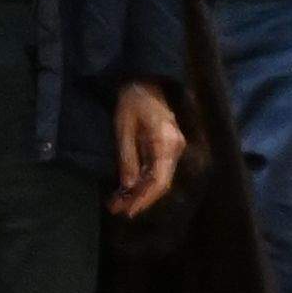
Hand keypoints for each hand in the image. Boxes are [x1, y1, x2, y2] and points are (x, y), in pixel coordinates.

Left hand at [111, 81, 184, 219]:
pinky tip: (126, 190)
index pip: (159, 180)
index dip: (144, 198)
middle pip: (160, 183)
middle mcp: (175, 149)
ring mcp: (173, 149)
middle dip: (140, 199)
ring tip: (117, 203)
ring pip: (158, 179)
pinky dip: (142, 181)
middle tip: (118, 210)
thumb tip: (128, 187)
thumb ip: (127, 158)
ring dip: (139, 192)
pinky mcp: (166, 148)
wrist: (145, 81)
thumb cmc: (132, 101)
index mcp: (166, 143)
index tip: (129, 211)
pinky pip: (156, 170)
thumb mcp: (124, 128)